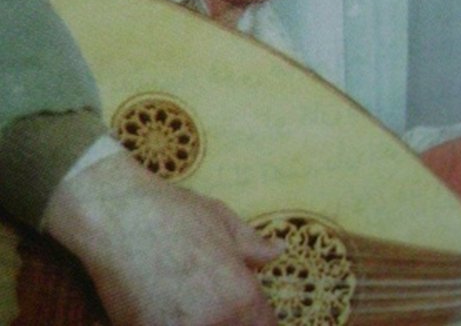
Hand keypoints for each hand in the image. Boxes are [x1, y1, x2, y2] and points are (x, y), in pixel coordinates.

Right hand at [44, 150, 279, 324]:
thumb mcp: (221, 220)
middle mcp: (214, 324)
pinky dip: (168, 322)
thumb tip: (278, 252)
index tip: (245, 309)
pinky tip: (163, 306)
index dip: (255, 317)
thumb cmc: (171, 212)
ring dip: (200, 321)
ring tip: (184, 300)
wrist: (115, 215)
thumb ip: (253, 245)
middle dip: (229, 319)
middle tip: (211, 299)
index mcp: (240, 297)